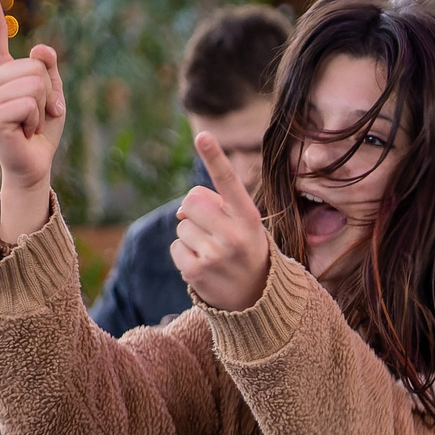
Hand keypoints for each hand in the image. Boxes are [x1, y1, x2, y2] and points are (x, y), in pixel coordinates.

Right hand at [0, 0, 65, 240]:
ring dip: (43, 107)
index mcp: (0, 71)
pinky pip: (28, 103)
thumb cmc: (41, 128)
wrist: (35, 164)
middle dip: (48, 92)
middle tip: (38, 114)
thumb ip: (49, 69)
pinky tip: (25, 132)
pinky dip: (36, 118)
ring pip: (33, 84)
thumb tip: (41, 48)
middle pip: (34, 67)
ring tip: (30, 123)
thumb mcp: (53, 93)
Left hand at [173, 132, 273, 312]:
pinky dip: (185, 254)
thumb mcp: (244, 225)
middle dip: (195, 212)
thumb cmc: (246, 251)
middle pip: (191, 202)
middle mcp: (234, 235)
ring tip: (214, 253)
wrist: (258, 299)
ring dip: (192, 236)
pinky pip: (176, 247)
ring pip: (182, 225)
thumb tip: (181, 209)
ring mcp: (214, 255)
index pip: (228, 182)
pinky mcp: (196, 271)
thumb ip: (216, 205)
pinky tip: (204, 265)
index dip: (214, 157)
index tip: (202, 135)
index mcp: (249, 218)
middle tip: (213, 231)